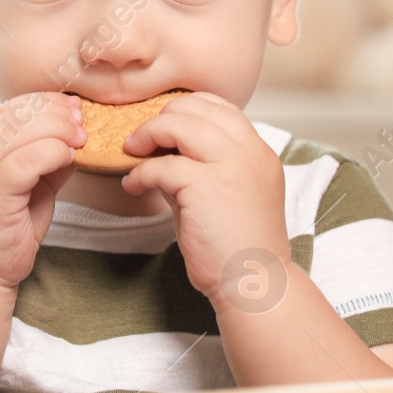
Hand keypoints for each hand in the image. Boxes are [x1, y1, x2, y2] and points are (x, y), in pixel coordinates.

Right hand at [0, 91, 85, 289]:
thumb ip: (43, 157)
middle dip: (55, 113)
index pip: (7, 109)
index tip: (74, 109)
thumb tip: (75, 130)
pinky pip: (26, 160)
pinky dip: (53, 153)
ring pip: (20, 131)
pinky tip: (68, 158)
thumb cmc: (4, 232)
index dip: (44, 103)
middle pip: (14, 114)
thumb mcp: (28, 186)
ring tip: (81, 137)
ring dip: (58, 130)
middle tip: (82, 122)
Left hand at [118, 92, 290, 307]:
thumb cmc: (235, 247)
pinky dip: (141, 173)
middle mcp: (250, 152)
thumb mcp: (223, 195)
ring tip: (133, 153)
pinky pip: (162, 165)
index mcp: (258, 152)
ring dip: (149, 134)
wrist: (255, 285)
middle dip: (162, 118)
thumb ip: (197, 168)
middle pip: (198, 107)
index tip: (163, 129)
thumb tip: (159, 152)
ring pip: (181, 124)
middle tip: (140, 140)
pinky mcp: (208, 186)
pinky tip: (133, 186)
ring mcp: (232, 166)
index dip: (185, 110)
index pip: (221, 107)